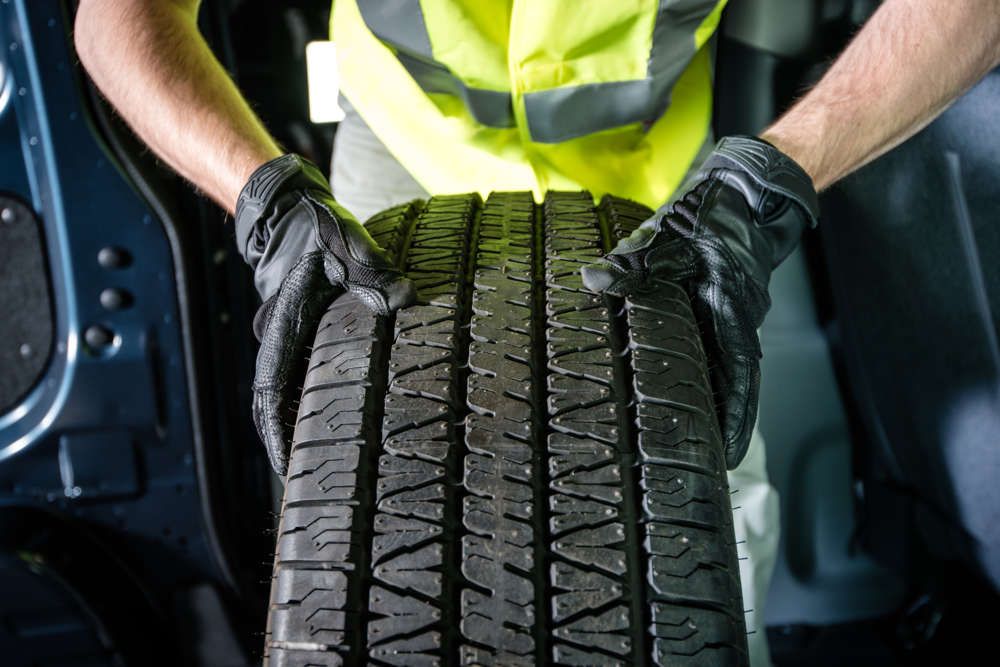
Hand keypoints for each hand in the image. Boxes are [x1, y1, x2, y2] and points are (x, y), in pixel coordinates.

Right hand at [234, 154, 415, 473]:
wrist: (290, 211)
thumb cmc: (315, 227)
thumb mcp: (345, 242)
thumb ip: (372, 270)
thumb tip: (403, 298)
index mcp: (286, 326)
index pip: (272, 392)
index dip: (277, 433)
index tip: (285, 469)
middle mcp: (283, 341)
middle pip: (278, 407)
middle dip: (291, 446)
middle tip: (313, 490)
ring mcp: (291, 342)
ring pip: (291, 396)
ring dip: (304, 429)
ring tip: (330, 470)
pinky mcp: (305, 337)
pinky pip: (306, 379)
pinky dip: (316, 404)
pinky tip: (342, 424)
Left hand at [581, 136, 818, 468]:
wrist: (740, 192)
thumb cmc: (711, 212)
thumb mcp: (668, 233)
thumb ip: (631, 261)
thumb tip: (591, 279)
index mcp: (731, 307)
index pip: (738, 374)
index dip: (733, 416)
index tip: (727, 454)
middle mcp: (736, 322)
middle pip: (731, 385)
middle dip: (719, 425)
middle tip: (703, 467)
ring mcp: (729, 321)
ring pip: (722, 373)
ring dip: (709, 406)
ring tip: (690, 449)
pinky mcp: (719, 315)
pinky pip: (713, 355)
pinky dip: (700, 380)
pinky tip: (679, 400)